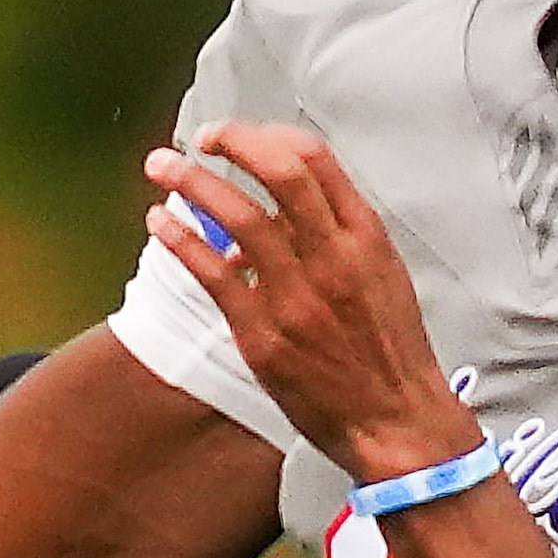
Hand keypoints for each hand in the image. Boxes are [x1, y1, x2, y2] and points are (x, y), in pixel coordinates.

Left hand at [143, 123, 476, 482]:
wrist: (397, 421)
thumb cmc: (390, 352)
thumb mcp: (383, 275)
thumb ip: (341, 235)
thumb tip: (289, 201)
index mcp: (364, 238)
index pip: (315, 159)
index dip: (269, 136)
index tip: (244, 136)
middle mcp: (333, 258)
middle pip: (277, 172)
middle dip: (231, 142)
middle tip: (201, 138)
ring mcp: (297, 295)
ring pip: (238, 216)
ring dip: (192, 182)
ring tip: (163, 167)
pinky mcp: (265, 334)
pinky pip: (214, 273)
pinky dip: (181, 240)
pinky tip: (160, 224)